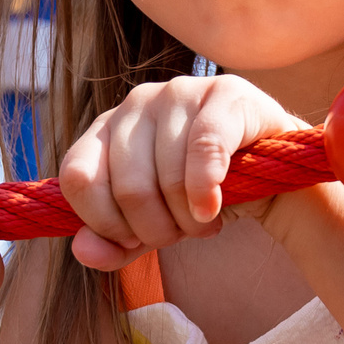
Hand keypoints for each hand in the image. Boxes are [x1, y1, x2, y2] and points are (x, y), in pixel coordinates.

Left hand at [57, 75, 312, 271]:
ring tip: (203, 221)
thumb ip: (113, 243)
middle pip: (127, 186)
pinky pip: (205, 149)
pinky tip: (213, 208)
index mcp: (106, 130)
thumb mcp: (149, 227)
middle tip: (179, 235)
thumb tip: (84, 251)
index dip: (104, 222)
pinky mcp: (225, 93)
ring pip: (167, 175)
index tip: (132, 240)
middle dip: (155, 229)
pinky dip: (207, 191)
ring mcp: (179, 92)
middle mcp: (135, 102)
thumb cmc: (196, 196)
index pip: (77, 177)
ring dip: (188, 219)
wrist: (266, 172)